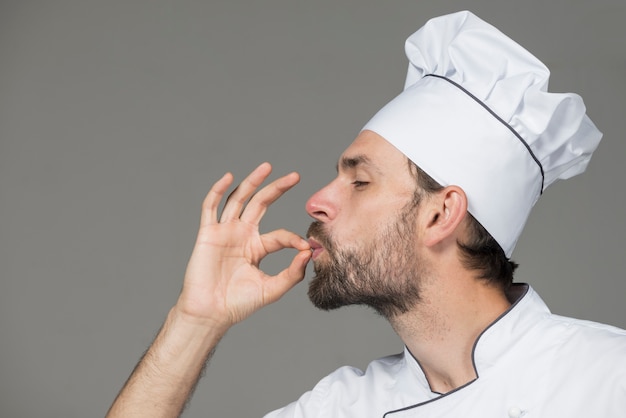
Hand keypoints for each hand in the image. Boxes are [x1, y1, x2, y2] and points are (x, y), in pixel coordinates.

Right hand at [176, 162, 311, 329]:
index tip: (305, 245)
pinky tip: (229, 178)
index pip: (280, 234)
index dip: (293, 238)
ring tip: (267, 167)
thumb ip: (292, 273)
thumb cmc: (238, 304)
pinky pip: (211, 207)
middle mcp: (241, 235)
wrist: (211, 313)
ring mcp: (224, 232)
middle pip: (260, 204)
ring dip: (252, 182)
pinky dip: (218, 191)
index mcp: (257, 247)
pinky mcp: (208, 234)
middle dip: (277, 188)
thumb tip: (308, 252)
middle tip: (295, 176)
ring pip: (239, 199)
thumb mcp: (272, 289)